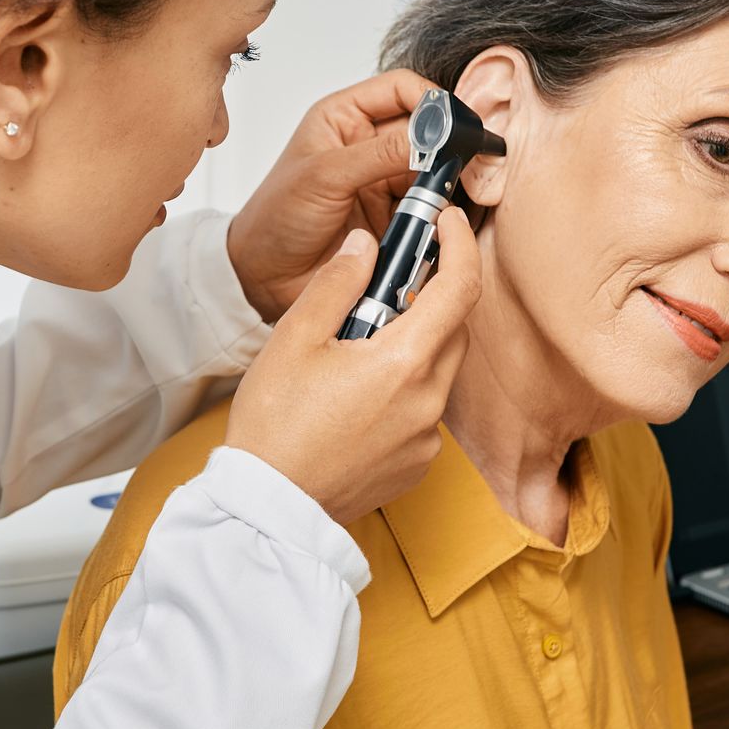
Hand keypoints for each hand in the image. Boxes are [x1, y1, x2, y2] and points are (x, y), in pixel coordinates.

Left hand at [227, 70, 435, 323]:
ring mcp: (384, 181)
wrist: (265, 278)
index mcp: (345, 117)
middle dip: (445, 145)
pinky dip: (438, 214)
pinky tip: (435, 221)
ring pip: (433, 170)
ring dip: (442, 183)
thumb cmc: (275, 218)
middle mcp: (368, 144)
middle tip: (461, 163)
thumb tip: (431, 136)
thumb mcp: (324, 176)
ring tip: (439, 199)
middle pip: (426, 129)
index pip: (401, 89)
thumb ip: (380, 153)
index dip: (431, 99)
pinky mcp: (395, 217)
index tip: (453, 123)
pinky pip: (430, 207)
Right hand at [227, 206, 478, 522]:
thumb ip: (338, 283)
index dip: (460, 245)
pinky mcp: (417, 464)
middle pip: (452, 329)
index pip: (460, 288)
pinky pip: (424, 410)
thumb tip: (366, 246)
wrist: (268, 507)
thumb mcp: (295, 339)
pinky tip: (359, 396)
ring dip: (413, 346)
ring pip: (438, 370)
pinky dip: (404, 389)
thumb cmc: (274, 424)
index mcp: (404, 363)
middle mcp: (428, 402)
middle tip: (384, 285)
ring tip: (357, 347)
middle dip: (429, 297)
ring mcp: (427, 438)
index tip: (448, 222)